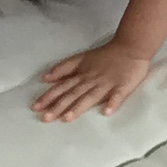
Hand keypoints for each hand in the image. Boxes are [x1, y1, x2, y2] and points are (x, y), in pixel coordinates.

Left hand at [35, 40, 154, 122]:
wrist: (130, 48)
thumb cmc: (105, 56)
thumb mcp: (81, 58)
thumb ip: (64, 68)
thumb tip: (45, 77)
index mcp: (82, 75)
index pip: (63, 87)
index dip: (49, 97)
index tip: (36, 107)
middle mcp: (91, 81)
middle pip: (73, 94)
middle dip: (59, 106)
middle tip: (45, 118)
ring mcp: (107, 84)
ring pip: (91, 97)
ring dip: (79, 107)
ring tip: (68, 118)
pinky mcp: (123, 87)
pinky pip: (117, 96)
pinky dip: (112, 103)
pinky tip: (107, 112)